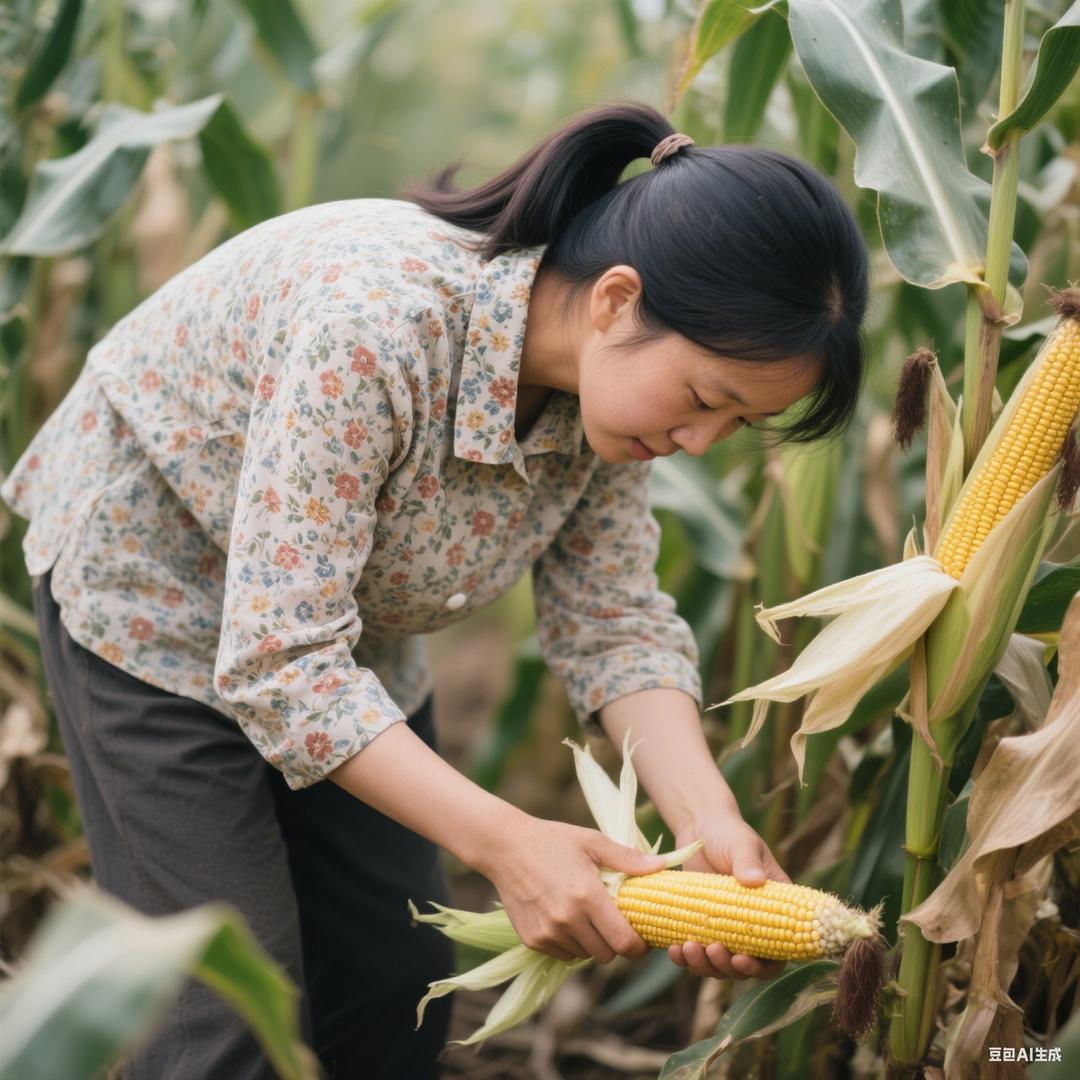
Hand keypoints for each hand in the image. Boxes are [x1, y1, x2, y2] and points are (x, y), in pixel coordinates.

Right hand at [481, 813, 667, 963]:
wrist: (505, 847)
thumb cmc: (553, 840)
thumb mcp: (592, 842)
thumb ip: (628, 859)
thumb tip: (663, 866)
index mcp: (587, 896)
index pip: (624, 943)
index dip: (639, 947)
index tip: (643, 939)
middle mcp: (567, 920)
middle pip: (607, 954)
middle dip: (616, 943)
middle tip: (615, 923)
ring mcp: (548, 932)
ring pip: (585, 956)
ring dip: (592, 943)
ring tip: (587, 916)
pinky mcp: (532, 940)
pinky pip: (563, 954)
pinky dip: (571, 943)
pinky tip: (566, 918)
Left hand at [668, 812, 791, 981]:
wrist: (698, 826)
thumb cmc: (728, 832)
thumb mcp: (741, 843)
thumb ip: (748, 862)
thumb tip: (755, 881)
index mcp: (773, 909)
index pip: (777, 951)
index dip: (763, 966)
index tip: (743, 960)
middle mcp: (751, 924)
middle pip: (746, 966)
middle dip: (729, 967)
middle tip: (713, 951)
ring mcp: (725, 927)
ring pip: (719, 965)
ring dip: (705, 966)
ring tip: (688, 948)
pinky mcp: (700, 925)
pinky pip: (696, 953)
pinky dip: (685, 958)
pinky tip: (674, 949)